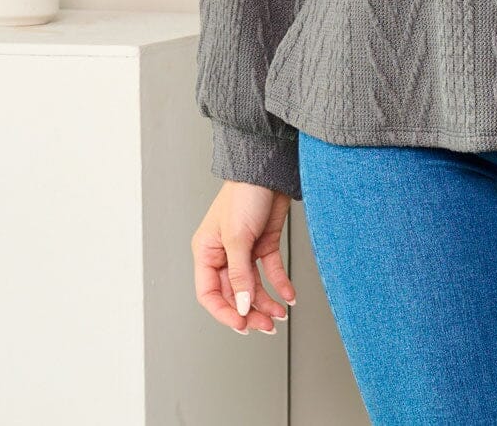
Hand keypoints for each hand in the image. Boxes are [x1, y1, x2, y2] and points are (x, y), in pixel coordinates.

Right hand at [191, 181, 297, 332]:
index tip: (241, 323)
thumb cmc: (244, 194)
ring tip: (280, 315)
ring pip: (253, 286)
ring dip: (266, 302)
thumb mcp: (237, 237)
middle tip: (266, 325)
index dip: (224, 312)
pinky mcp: (264, 243)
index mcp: (206, 251)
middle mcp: (224, 253)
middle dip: (249, 311)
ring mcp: (245, 250)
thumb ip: (239, 274)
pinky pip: (271, 271)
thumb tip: (241, 305)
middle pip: (234, 293)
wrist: (270, 170)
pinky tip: (289, 296)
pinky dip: (280, 285)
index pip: (209, 293)